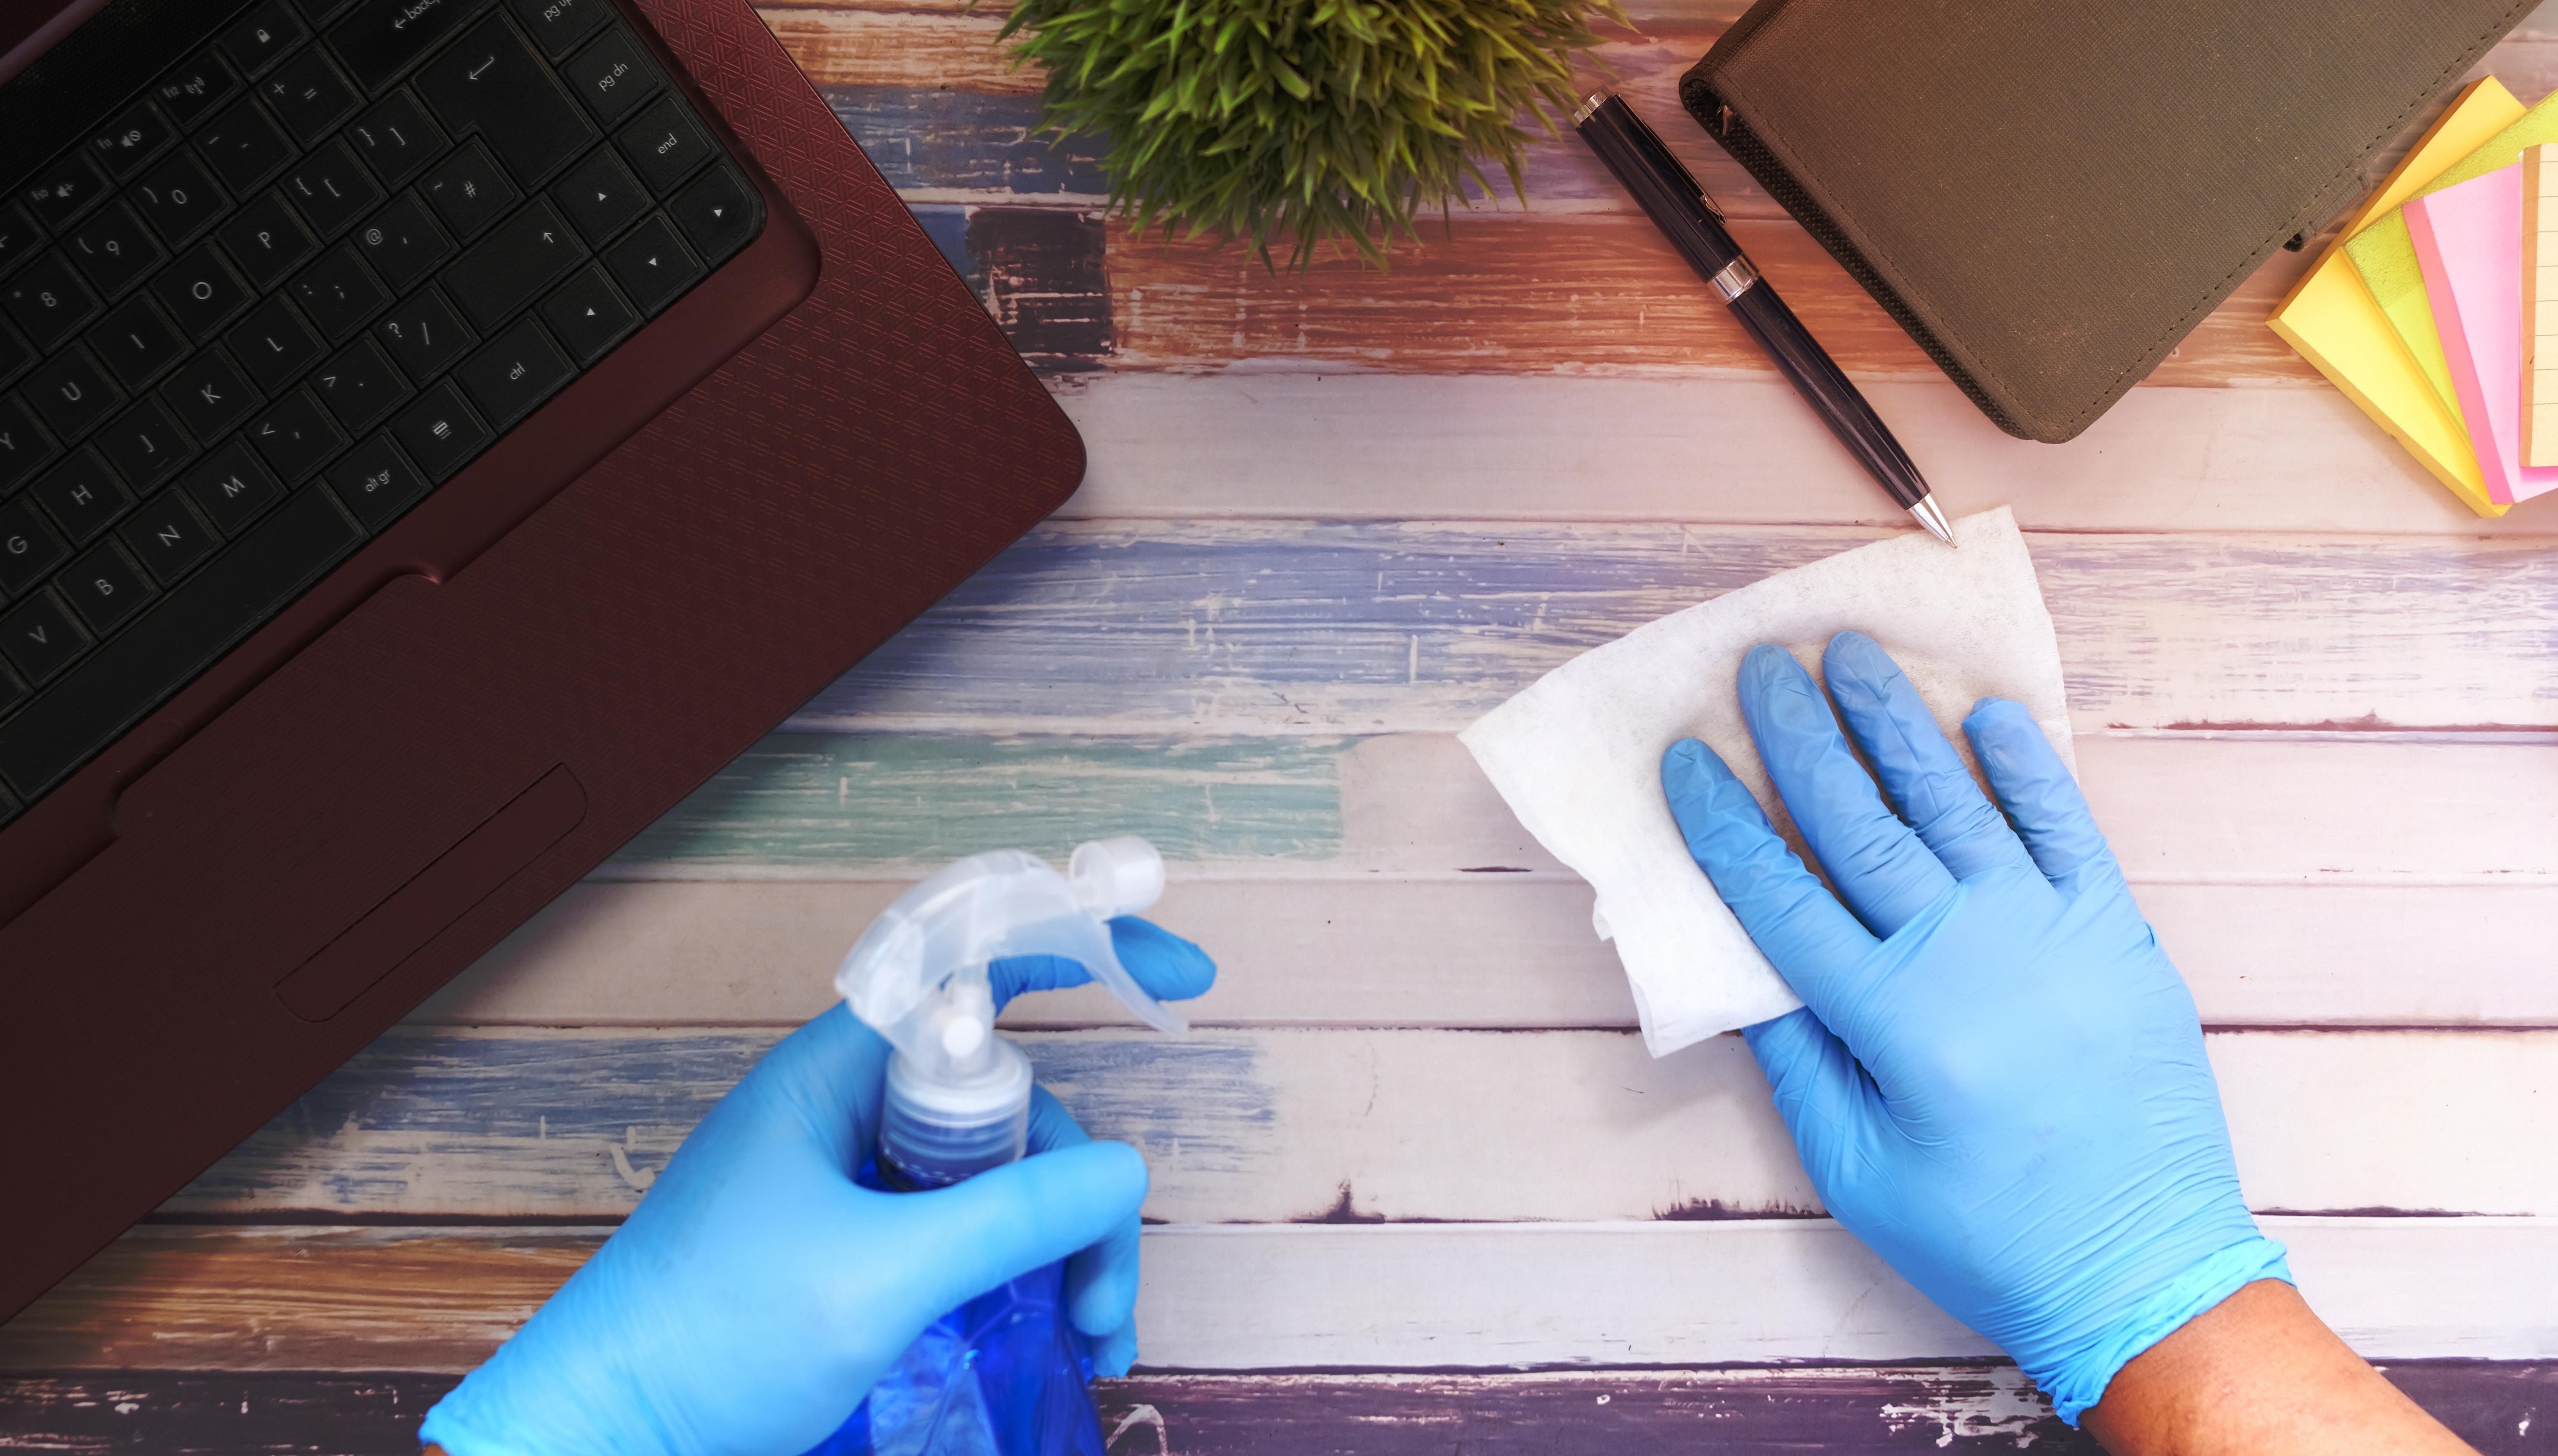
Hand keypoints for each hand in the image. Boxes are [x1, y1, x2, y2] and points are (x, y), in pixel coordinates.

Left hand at [418, 917, 1216, 1455]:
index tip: (1185, 979)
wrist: (605, 1437)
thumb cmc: (711, 1337)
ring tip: (1094, 1344)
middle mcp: (856, 1116)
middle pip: (1018, 1110)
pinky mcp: (863, 1257)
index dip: (1083, 949)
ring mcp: (860, 1189)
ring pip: (1005, 1185)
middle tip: (1101, 1300)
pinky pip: (971, 1242)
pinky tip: (1065, 1349)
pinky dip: (1026, 1287)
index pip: (975, 969)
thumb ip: (1009, 1218)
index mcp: (839, 1077)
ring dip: (1064, 1255)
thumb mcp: (878, 1276)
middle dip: (1082, 1195)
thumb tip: (1127, 1173)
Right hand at [1658, 632, 2285, 1424]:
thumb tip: (1736, 963)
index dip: (1722, 821)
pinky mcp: (2116, 930)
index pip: (1778, 893)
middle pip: (1856, 821)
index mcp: (1889, 1018)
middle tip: (1760, 665)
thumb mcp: (1857, 1166)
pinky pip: (2064, 826)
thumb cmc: (1986, 1235)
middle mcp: (1963, 954)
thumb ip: (1795, 1059)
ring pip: (1951, 800)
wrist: (2144, 1270)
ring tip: (1851, 651)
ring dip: (1895, 720)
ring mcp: (2047, 930)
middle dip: (1798, 736)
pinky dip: (2025, 766)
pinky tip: (1986, 714)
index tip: (1684, 758)